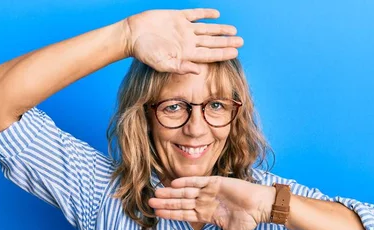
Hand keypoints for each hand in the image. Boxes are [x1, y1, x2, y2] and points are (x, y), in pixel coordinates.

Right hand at [124, 8, 243, 74]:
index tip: (236, 52)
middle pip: (211, 42)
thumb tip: (199, 70)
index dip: (223, 53)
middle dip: (226, 42)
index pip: (209, 54)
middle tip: (241, 42)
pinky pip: (195, 15)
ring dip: (220, 29)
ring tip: (234, 31)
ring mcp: (183, 29)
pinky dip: (205, 14)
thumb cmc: (145, 53)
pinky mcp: (177, 17)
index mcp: (186, 54)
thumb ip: (181, 67)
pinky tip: (216, 15)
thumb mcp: (163, 64)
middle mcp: (187, 42)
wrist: (131, 35)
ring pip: (207, 29)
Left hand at [148, 176, 275, 229]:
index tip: (156, 213)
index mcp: (206, 213)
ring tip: (157, 192)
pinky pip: (198, 182)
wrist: (260, 207)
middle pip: (180, 202)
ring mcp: (209, 191)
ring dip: (171, 193)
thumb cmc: (248, 220)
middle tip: (149, 201)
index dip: (170, 213)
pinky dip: (187, 182)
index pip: (183, 213)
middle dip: (165, 202)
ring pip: (186, 192)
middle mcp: (204, 201)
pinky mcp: (215, 182)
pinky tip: (174, 183)